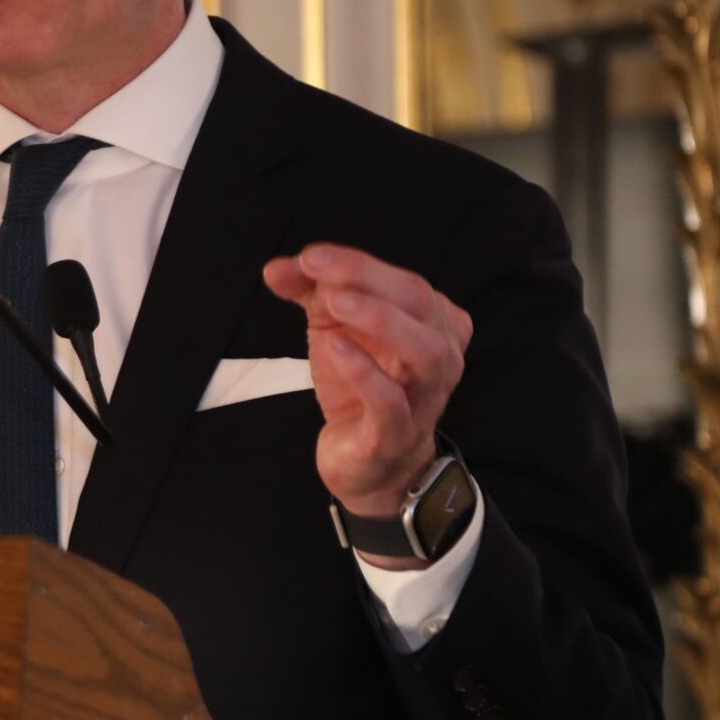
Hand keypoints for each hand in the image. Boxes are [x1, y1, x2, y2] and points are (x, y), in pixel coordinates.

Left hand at [261, 243, 472, 532]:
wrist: (367, 462)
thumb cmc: (360, 384)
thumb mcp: (333, 330)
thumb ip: (309, 293)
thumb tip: (277, 268)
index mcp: (433, 322)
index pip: (403, 280)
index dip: (357, 263)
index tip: (310, 257)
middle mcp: (441, 355)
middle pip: (419, 303)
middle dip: (367, 279)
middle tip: (317, 268)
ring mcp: (425, 397)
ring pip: (424, 351)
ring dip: (379, 319)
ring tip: (335, 303)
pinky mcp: (397, 434)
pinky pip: (393, 403)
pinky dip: (366, 374)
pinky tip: (336, 349)